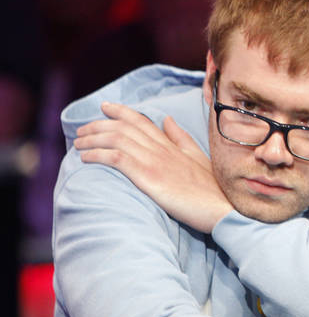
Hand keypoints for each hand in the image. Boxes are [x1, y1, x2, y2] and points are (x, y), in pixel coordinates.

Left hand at [73, 102, 232, 232]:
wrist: (220, 209)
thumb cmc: (212, 191)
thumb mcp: (198, 158)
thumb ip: (181, 139)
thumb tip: (168, 120)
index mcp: (172, 145)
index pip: (142, 120)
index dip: (121, 111)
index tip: (104, 107)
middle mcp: (162, 148)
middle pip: (124, 126)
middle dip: (98, 124)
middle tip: (82, 129)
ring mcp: (155, 161)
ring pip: (116, 138)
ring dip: (93, 138)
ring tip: (78, 143)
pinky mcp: (148, 176)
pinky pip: (117, 157)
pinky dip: (98, 154)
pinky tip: (86, 158)